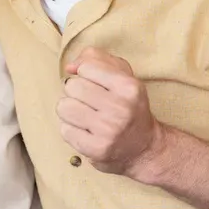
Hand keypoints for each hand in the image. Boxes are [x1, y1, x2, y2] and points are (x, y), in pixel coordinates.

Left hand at [58, 49, 166, 179]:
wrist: (145, 147)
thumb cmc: (129, 106)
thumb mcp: (122, 75)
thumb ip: (96, 59)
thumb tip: (69, 67)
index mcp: (129, 87)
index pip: (85, 68)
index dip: (86, 75)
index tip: (96, 84)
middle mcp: (121, 108)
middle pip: (71, 86)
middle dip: (76, 92)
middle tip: (90, 102)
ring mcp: (108, 131)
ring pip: (63, 107)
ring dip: (70, 110)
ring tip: (85, 116)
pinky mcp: (96, 149)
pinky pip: (64, 130)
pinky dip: (71, 129)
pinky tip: (86, 131)